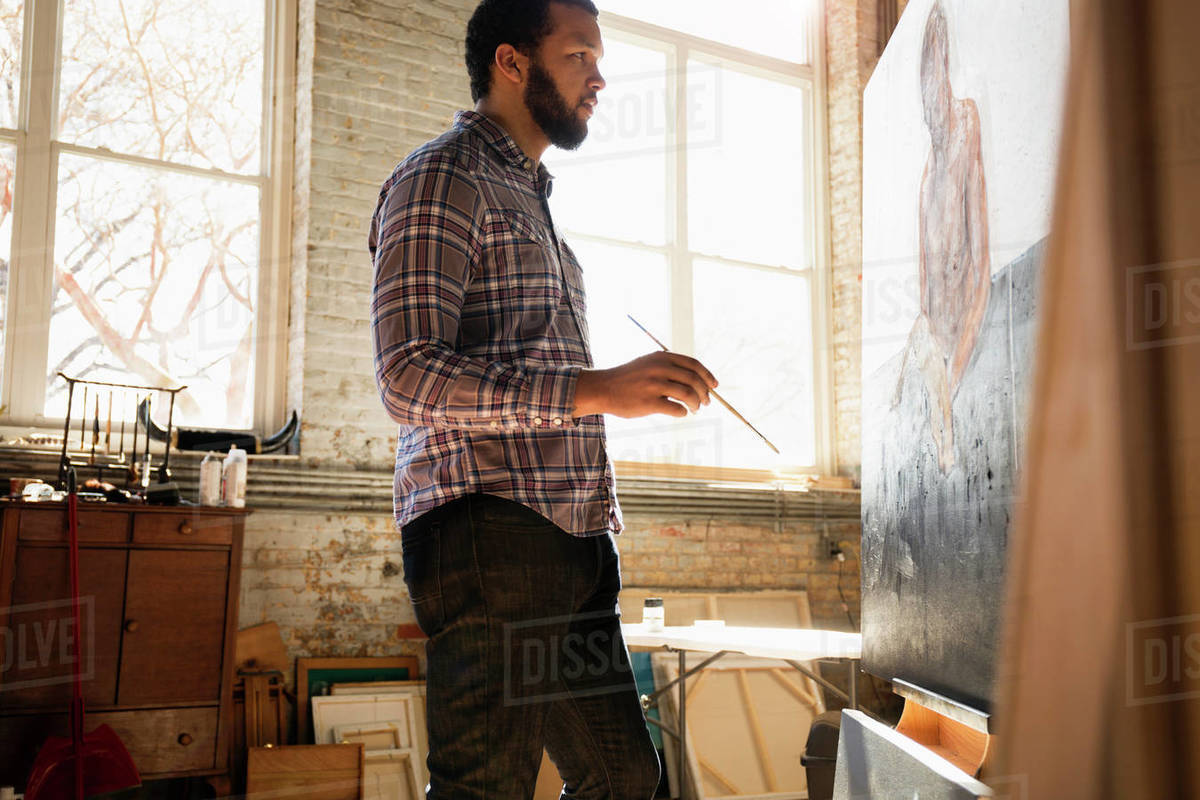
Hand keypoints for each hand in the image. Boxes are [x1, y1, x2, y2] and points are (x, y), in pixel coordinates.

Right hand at [572, 352, 717, 418]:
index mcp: (661, 357)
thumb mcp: (649, 363)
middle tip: (705, 402)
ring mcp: (654, 385)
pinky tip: (680, 413)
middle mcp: (659, 369)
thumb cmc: (629, 379)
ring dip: (696, 404)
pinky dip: (683, 412)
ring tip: (694, 409)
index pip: (693, 364)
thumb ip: (670, 367)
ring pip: (688, 395)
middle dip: (704, 393)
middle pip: (694, 380)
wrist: (603, 388)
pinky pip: (676, 409)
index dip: (707, 375)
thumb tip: (701, 381)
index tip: (714, 386)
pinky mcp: (648, 403)